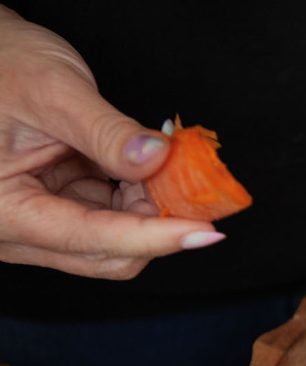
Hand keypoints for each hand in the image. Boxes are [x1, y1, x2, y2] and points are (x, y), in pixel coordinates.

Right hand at [0, 9, 224, 279]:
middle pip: (108, 254)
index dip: (154, 238)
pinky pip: (113, 221)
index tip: (204, 231)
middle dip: (157, 224)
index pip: (91, 238)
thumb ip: (107, 133)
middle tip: (193, 186)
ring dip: (151, 210)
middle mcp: (18, 231)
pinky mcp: (61, 213)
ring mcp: (41, 226)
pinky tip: (148, 169)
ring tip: (163, 164)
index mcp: (4, 210)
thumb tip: (158, 159)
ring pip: (117, 242)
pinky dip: (140, 199)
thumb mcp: (52, 91)